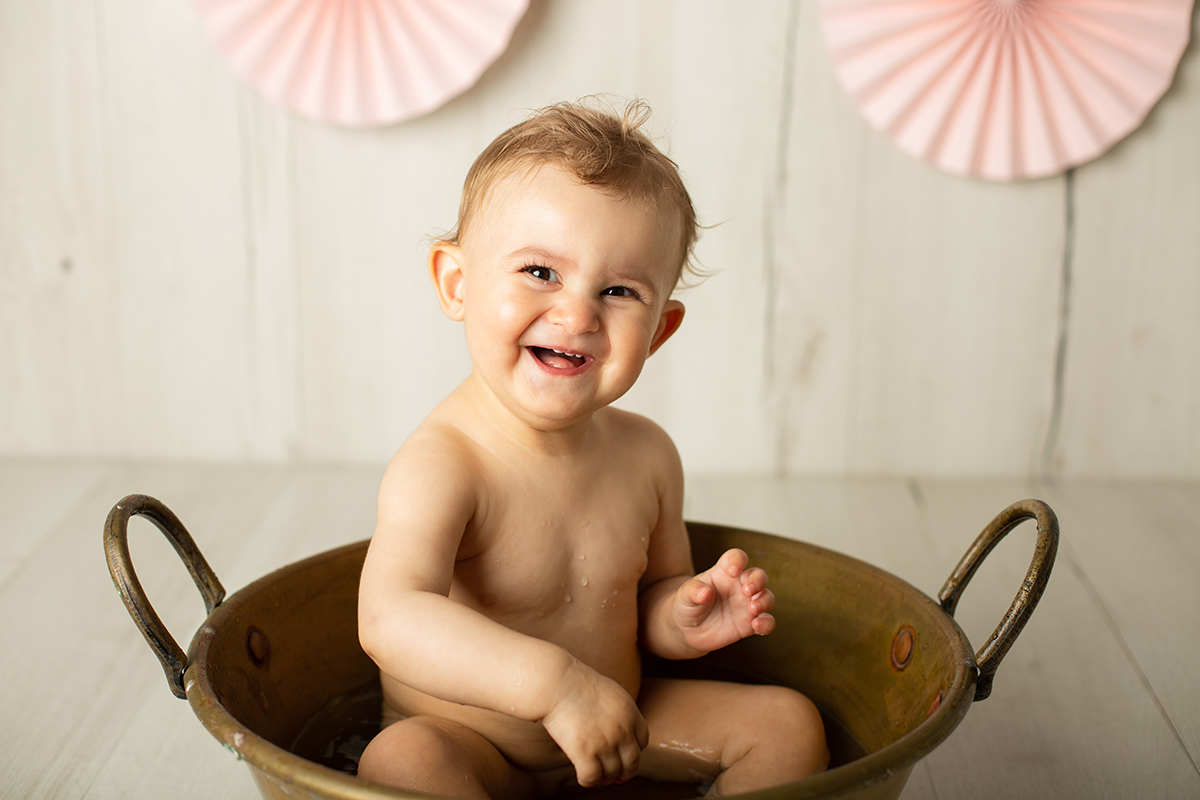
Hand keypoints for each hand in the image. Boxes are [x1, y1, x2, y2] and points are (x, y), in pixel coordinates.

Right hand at [541, 659, 647, 787]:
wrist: (557, 682)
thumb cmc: (576, 682)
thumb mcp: (609, 691)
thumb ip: (618, 710)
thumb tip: (616, 725)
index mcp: (630, 713)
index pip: (643, 741)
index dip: (634, 751)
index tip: (624, 755)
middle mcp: (622, 730)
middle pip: (632, 762)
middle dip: (625, 772)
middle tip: (617, 776)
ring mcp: (604, 743)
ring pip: (612, 773)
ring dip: (605, 778)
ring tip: (597, 776)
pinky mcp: (584, 752)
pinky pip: (591, 777)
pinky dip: (588, 780)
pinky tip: (582, 776)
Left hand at [672, 548, 775, 653]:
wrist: (687, 631)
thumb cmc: (687, 606)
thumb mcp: (684, 595)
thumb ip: (693, 590)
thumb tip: (704, 592)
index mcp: (723, 573)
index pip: (737, 557)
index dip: (738, 560)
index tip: (732, 571)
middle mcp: (739, 586)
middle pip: (759, 575)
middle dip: (758, 580)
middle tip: (747, 591)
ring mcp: (746, 605)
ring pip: (767, 597)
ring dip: (764, 601)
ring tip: (752, 609)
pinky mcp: (749, 624)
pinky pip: (767, 622)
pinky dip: (767, 623)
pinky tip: (757, 626)